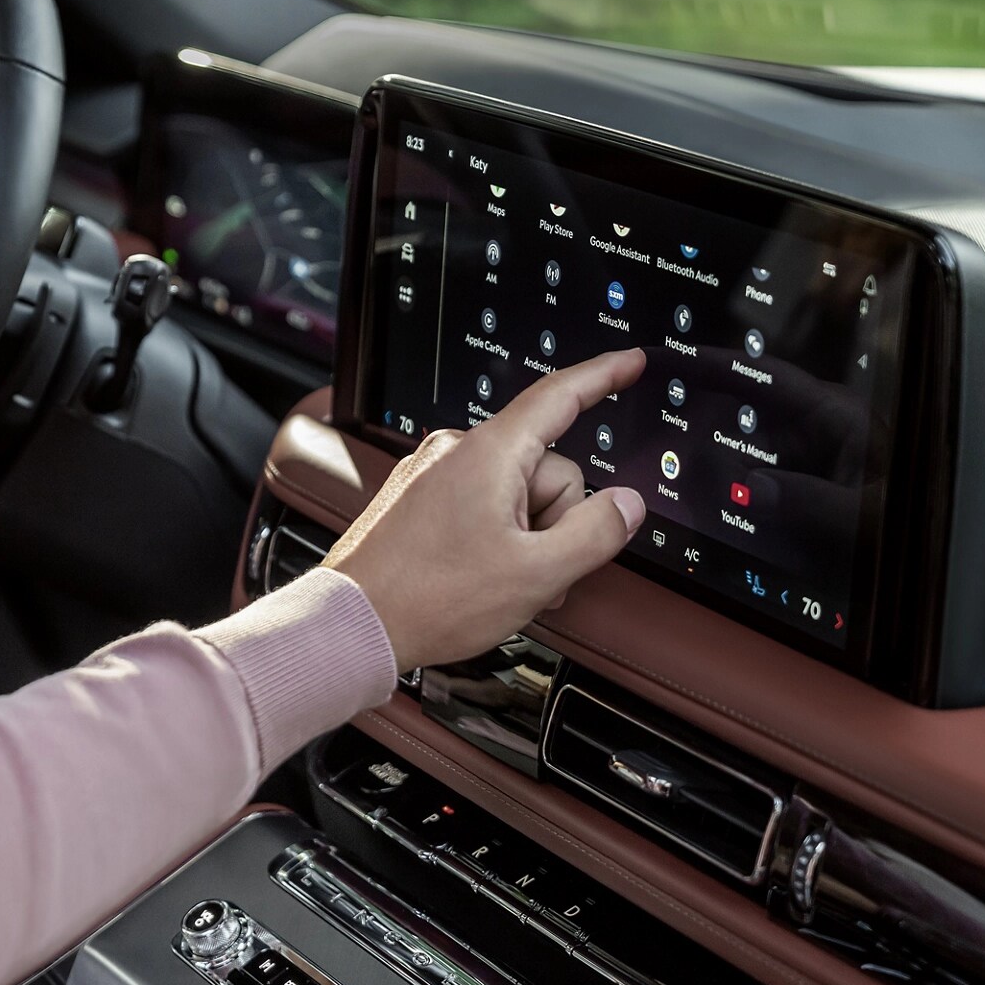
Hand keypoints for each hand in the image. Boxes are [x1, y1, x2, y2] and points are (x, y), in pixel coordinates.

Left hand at [324, 349, 647, 671]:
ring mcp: (433, 475)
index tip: (630, 361)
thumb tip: (625, 505)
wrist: (355, 622)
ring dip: (527, 537)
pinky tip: (482, 576)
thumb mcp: (536, 573)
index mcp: (489, 453)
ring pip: (516, 493)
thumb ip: (596, 533)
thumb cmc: (429, 598)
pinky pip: (481, 505)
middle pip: (547, 467)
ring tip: (500, 579)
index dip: (603, 376)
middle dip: (556, 520)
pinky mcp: (419, 500)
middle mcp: (456, 451)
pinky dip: (496, 538)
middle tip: (532, 567)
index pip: (559, 397)